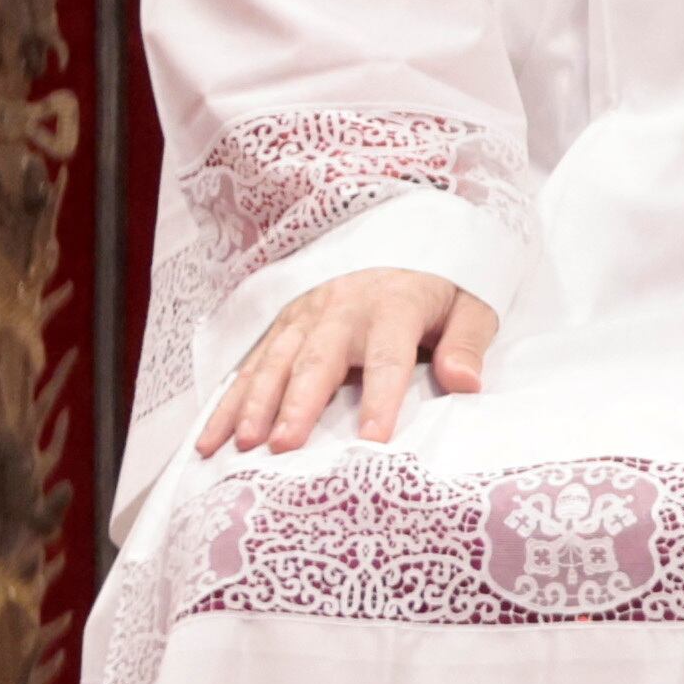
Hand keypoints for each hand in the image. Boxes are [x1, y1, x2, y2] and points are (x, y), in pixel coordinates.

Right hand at [199, 268, 496, 457]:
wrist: (408, 236)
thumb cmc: (443, 287)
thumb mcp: (472, 305)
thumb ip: (468, 343)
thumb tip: (466, 383)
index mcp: (394, 306)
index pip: (388, 358)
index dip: (381, 400)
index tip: (372, 442)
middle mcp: (342, 309)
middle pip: (317, 360)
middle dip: (298, 404)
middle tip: (283, 447)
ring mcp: (306, 316)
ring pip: (275, 361)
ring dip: (255, 402)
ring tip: (242, 443)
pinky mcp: (283, 325)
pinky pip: (251, 363)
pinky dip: (228, 401)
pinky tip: (211, 437)